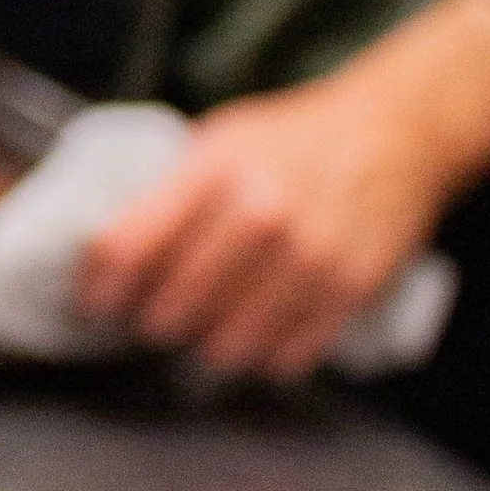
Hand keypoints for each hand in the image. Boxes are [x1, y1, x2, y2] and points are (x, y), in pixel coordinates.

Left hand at [78, 0, 489, 376]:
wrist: (395, 132)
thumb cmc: (296, 138)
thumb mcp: (220, 139)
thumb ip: (168, 190)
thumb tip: (104, 248)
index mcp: (215, 171)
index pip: (127, 247)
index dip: (99, 286)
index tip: (93, 301)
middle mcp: (261, 216)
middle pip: (171, 306)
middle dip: (149, 321)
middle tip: (148, 316)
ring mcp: (309, 259)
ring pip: (224, 345)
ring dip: (204, 345)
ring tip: (201, 328)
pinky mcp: (349, 292)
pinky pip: (284, 358)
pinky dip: (262, 356)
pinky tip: (255, 336)